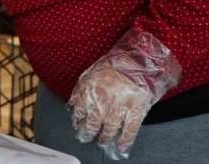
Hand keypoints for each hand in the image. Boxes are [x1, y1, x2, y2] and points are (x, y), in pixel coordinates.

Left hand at [68, 29, 181, 159]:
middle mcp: (102, 104)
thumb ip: (79, 90)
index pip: (79, 112)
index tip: (77, 124)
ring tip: (101, 143)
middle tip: (85, 138)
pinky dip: (125, 141)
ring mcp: (119, 110)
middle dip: (87, 133)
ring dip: (104, 138)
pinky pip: (130, 131)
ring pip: (109, 130)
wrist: (137, 60)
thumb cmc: (112, 64)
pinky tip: (121, 148)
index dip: (77, 120)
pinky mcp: (136, 112)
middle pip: (93, 124)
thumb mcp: (90, 73)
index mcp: (90, 93)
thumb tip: (71, 105)